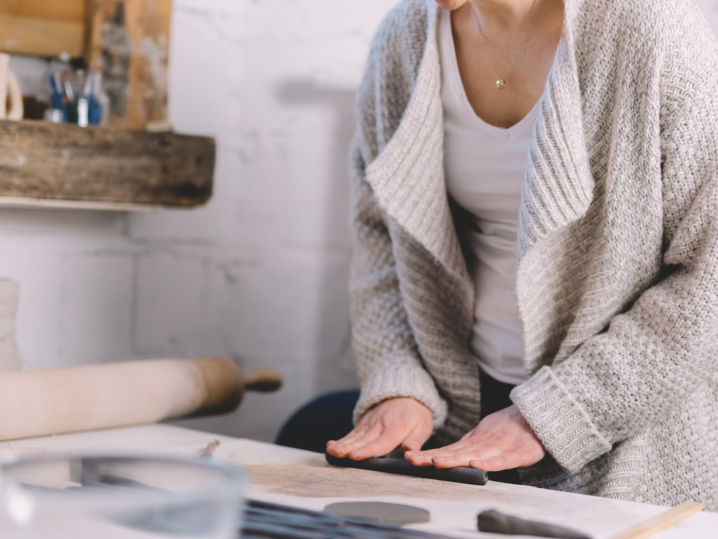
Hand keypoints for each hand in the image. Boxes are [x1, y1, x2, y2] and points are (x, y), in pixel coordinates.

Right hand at [326, 397, 432, 459]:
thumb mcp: (423, 425)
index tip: (355, 456)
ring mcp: (370, 424)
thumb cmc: (415, 414)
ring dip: (341, 444)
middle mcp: (379, 426)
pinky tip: (330, 445)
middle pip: (363, 440)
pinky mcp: (364, 424)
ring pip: (354, 437)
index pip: (380, 443)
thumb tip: (409, 453)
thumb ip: (415, 441)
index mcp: (395, 429)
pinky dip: (341, 439)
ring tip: (330, 450)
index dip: (367, 451)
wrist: (405, 394)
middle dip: (348, 448)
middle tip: (336, 454)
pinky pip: (352, 433)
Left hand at [404, 405, 543, 470]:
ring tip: (436, 462)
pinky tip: (478, 465)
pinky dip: (491, 463)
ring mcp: (499, 448)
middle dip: (431, 457)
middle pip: (454, 453)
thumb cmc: (509, 428)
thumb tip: (443, 456)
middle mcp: (482, 444)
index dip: (427, 454)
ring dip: (454, 459)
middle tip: (411, 459)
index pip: (446, 450)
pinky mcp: (519, 453)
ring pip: (474, 455)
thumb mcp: (483, 436)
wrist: (536, 415)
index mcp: (473, 443)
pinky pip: (503, 460)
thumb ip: (467, 448)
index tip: (408, 457)